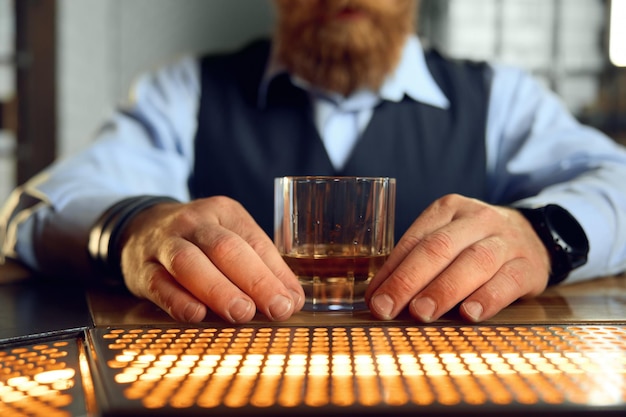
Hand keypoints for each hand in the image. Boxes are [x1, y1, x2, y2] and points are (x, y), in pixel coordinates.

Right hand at [119, 196, 304, 322]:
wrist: (142, 227)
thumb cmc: (200, 241)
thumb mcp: (231, 239)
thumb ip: (261, 267)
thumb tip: (292, 301)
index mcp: (225, 212)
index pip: (255, 242)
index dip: (276, 273)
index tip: (291, 302)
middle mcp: (194, 222)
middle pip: (226, 249)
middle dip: (255, 280)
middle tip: (275, 309)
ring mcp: (164, 243)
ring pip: (189, 263)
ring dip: (218, 290)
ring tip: (242, 313)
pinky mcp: (141, 268)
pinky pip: (158, 283)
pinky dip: (177, 300)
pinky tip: (196, 315)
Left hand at [365, 194, 550, 321]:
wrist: (534, 235)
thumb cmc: (475, 242)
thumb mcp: (447, 239)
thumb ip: (417, 262)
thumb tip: (380, 298)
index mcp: (448, 209)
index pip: (414, 240)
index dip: (391, 271)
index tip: (375, 299)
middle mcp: (477, 219)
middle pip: (439, 248)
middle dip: (409, 280)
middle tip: (389, 308)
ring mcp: (506, 240)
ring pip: (473, 262)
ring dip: (444, 290)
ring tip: (422, 312)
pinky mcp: (530, 265)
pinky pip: (508, 280)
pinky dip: (487, 298)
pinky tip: (470, 313)